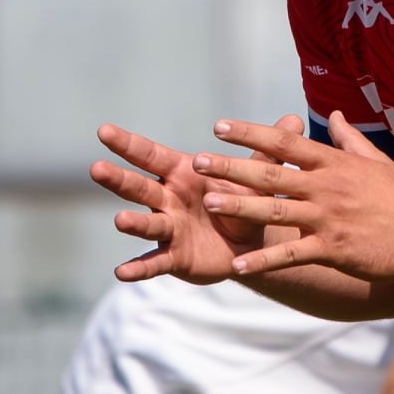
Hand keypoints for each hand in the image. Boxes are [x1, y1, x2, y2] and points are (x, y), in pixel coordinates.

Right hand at [90, 115, 303, 283]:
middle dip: (118, 178)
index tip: (104, 131)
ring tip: (120, 221)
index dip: (127, 144)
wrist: (251, 240)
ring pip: (146, 223)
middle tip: (97, 168)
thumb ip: (268, 151)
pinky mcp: (174, 257)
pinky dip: (137, 268)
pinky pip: (153, 263)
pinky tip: (120, 273)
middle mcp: (167, 199)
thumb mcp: (255, 175)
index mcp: (181, 173)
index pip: (150, 155)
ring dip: (132, 222)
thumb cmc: (243, 198)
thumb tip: (296, 120)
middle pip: (138, 186)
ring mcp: (168, 228)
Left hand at [195, 110, 393, 280]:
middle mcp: (327, 187)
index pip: (285, 141)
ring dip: (240, 207)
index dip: (251, 133)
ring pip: (276, 211)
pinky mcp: (333, 249)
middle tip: (198, 160)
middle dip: (232, 167)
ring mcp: (328, 218)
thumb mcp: (377, 162)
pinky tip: (239, 265)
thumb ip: (350, 139)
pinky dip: (264, 260)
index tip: (219, 126)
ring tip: (209, 204)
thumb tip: (335, 115)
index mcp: (334, 163)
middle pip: (272, 173)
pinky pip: (291, 255)